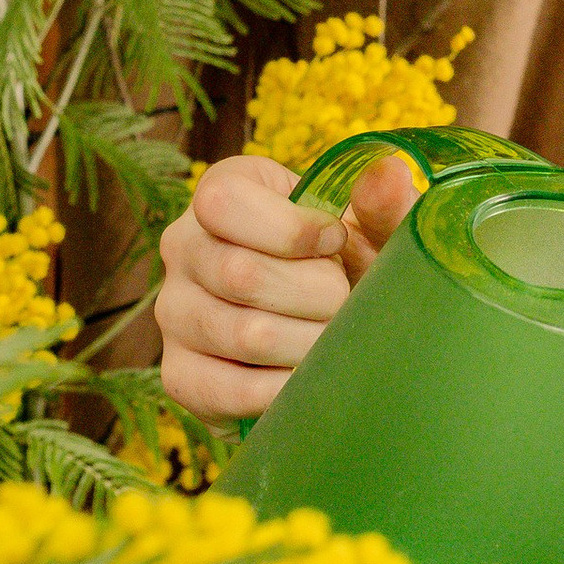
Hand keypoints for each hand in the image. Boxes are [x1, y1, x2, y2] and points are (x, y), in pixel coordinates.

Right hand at [156, 149, 417, 419]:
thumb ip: (383, 205)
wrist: (333, 325)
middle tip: (347, 303)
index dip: (291, 229)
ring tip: (337, 340)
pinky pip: (226, 390)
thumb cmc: (348, 262)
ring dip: (310, 344)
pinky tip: (311, 379)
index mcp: (222, 191)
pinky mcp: (181, 374)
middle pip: (240, 274)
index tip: (336, 243)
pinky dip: (283, 389)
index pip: (222, 203)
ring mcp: (174, 311)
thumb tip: (389, 174)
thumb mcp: (370, 230)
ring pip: (242, 334)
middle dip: (317, 295)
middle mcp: (183, 246)